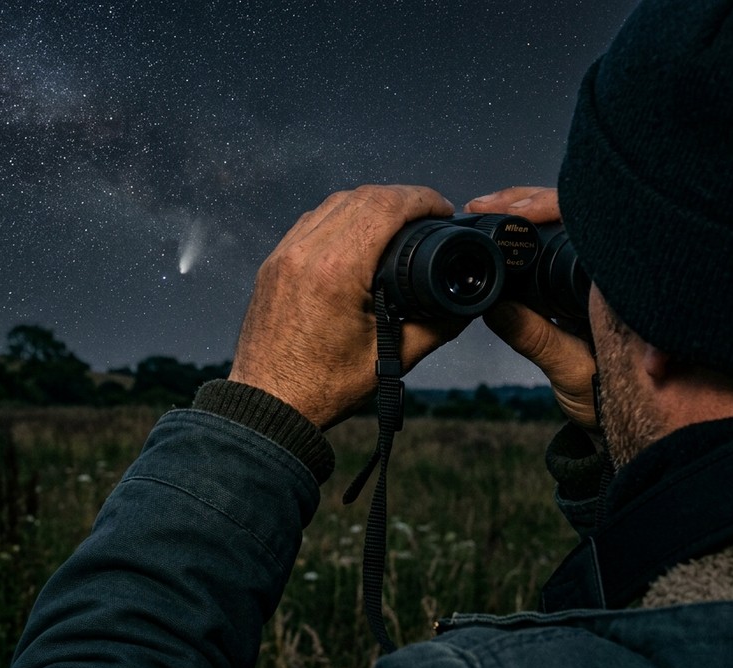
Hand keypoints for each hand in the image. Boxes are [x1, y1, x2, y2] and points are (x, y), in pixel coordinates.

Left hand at [229, 185, 469, 428]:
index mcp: (336, 270)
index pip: (385, 206)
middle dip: (401, 198)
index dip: (422, 199)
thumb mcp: (390, 358)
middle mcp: (305, 253)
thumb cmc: (320, 387)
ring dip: (369, 204)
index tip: (442, 209)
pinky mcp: (273, 265)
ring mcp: (284, 256)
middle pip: (361, 196)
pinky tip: (358, 237)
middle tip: (426, 215)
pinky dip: (339, 218)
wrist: (269, 405)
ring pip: (333, 204)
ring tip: (397, 223)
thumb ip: (436, 326)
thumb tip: (464, 307)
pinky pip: (310, 223)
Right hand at [467, 187, 598, 428]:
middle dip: (527, 202)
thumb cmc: (612, 399)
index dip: (544, 207)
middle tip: (485, 204)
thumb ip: (536, 339)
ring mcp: (605, 279)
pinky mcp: (591, 287)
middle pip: (574, 213)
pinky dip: (536, 231)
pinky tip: (511, 225)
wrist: (636, 424)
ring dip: (531, 212)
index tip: (510, 210)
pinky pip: (565, 245)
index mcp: (615, 286)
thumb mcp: (571, 371)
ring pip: (571, 226)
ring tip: (492, 208)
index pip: (583, 223)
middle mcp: (614, 276)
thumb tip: (498, 307)